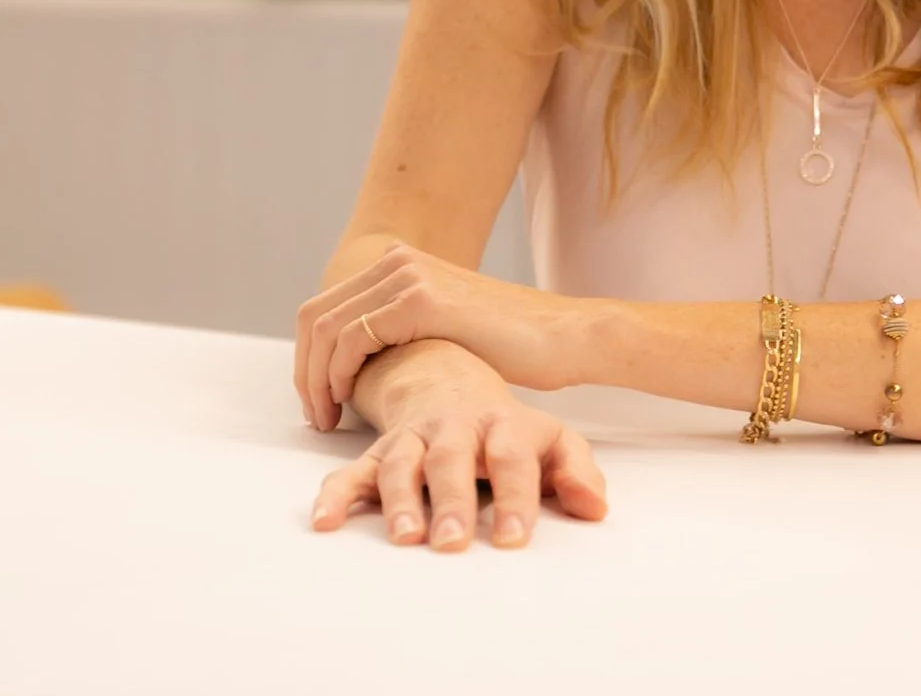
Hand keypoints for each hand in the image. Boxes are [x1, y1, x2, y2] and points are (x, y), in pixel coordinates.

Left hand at [294, 243, 594, 431]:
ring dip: (316, 380)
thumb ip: (406, 333)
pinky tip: (350, 403)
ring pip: (327, 330)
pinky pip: (353, 339)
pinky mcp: (420, 301)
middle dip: (305, 372)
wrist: (562, 336)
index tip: (318, 401)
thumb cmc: (512, 347)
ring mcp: (406, 277)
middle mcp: (397, 262)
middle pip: (315, 317)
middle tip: (314, 416)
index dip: (309, 359)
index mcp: (399, 266)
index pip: (325, 309)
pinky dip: (339, 374)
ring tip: (327, 419)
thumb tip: (364, 364)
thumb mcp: (445, 330)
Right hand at [310, 349, 607, 551]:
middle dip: (450, 501)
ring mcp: (413, 436)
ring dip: (399, 500)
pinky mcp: (380, 449)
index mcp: (502, 424)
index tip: (513, 539)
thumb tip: (595, 509)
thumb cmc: (506, 429)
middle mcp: (454, 426)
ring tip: (403, 537)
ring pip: (401, 463)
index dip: (514, 497)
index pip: (512, 459)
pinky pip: (352, 470)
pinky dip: (336, 492)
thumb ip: (576, 471)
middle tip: (451, 543)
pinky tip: (325, 520)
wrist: (447, 378)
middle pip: (451, 460)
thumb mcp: (551, 440)